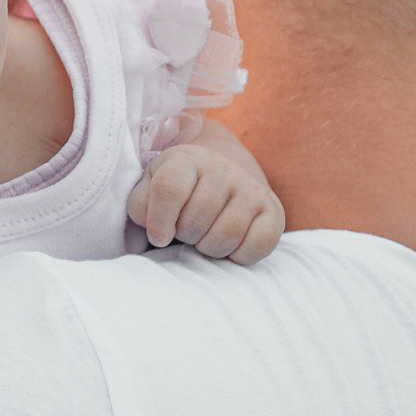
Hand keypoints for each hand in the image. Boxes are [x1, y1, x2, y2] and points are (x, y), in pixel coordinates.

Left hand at [129, 135, 284, 263]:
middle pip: (197, 219)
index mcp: (186, 159)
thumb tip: (156, 235)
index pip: (169, 189)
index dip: (159, 221)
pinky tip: (228, 245)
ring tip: (204, 238)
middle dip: (185, 236)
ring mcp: (251, 188)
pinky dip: (239, 256)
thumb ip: (141, 208)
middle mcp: (223, 168)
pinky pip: (257, 244)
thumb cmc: (178, 191)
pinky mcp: (273, 211)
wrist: (221, 175)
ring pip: (226, 234)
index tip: (157, 237)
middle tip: (186, 232)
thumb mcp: (150, 190)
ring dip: (209, 248)